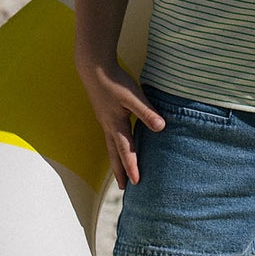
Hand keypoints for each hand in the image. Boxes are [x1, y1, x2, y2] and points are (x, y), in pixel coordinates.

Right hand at [78, 62, 164, 188]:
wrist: (93, 67)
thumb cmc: (114, 80)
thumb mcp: (133, 96)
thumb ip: (146, 111)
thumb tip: (161, 127)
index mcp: (115, 124)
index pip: (126, 151)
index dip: (132, 167)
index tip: (137, 183)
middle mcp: (108, 126)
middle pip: (114, 154)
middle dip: (119, 171)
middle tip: (123, 189)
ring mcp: (105, 121)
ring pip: (111, 146)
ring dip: (116, 161)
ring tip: (120, 173)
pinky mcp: (105, 114)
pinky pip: (111, 136)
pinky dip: (115, 147)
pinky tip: (120, 145)